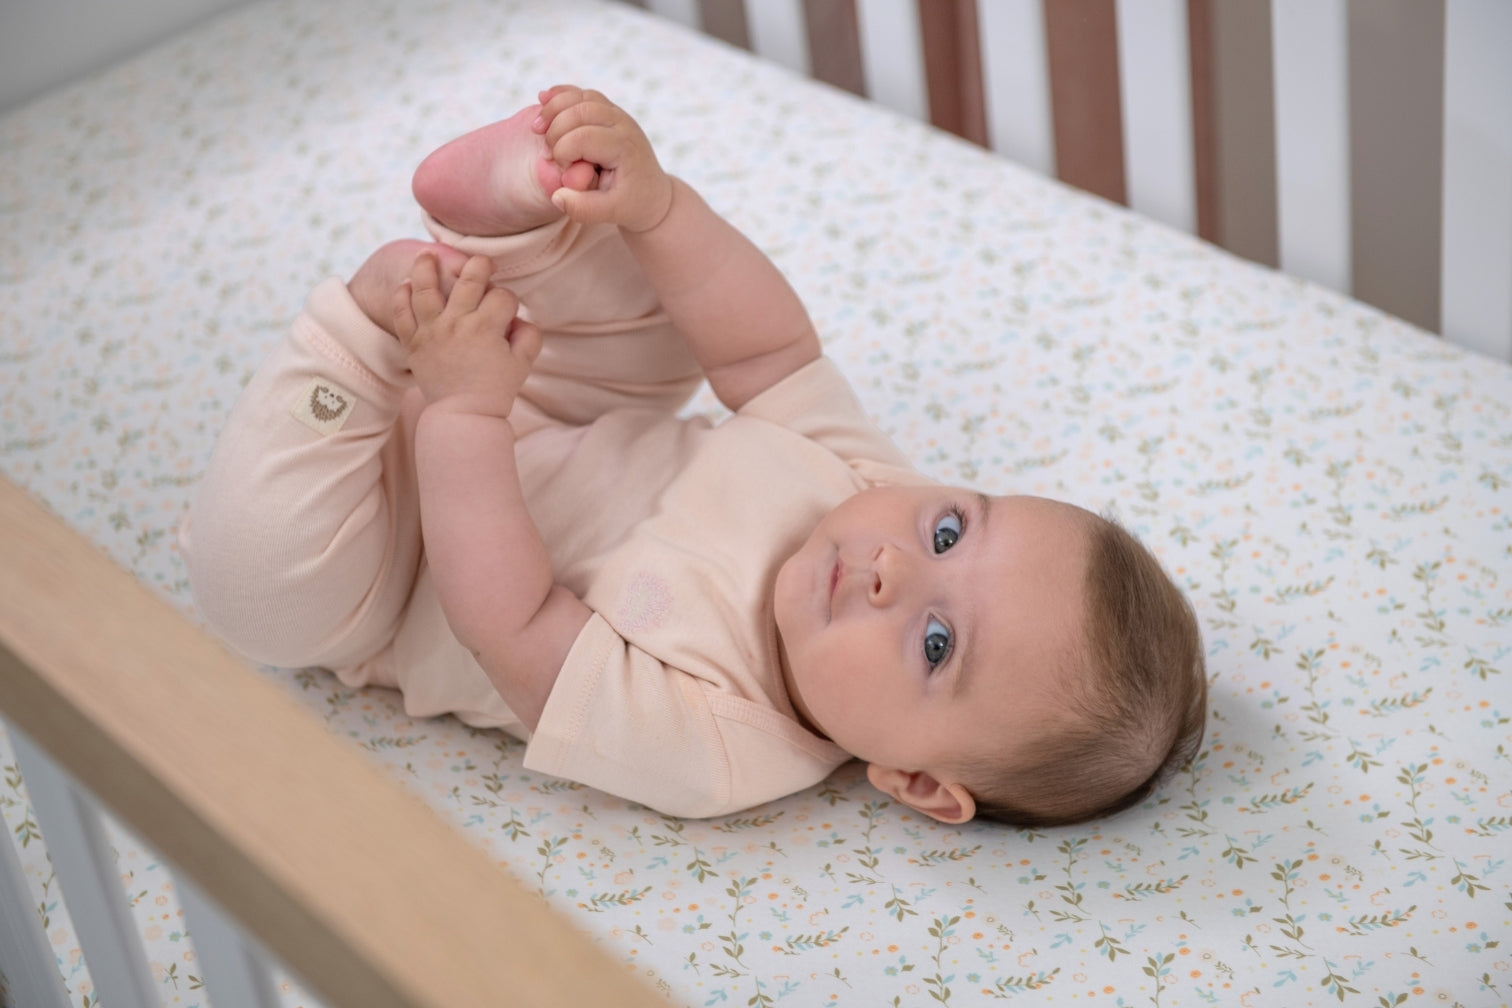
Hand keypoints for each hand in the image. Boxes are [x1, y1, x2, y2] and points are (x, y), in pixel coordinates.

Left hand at [392, 253, 540, 416]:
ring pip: (425, 288)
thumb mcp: (523, 365)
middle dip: (479, 266)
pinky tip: (407, 285)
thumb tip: (519, 319)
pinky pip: (401, 313)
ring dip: (427, 267)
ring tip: (427, 254)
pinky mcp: (413, 342)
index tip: (508, 313)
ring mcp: (431, 331)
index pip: (502, 297)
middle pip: (469, 279)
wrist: (463, 415)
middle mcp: (457, 323)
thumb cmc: (495, 390)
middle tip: (481, 263)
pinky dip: (402, 297)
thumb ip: (529, 337)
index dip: (510, 301)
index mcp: (486, 327)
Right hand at [534, 86, 673, 232]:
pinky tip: (542, 99)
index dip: (562, 153)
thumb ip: (584, 209)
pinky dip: (561, 95)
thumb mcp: (611, 213)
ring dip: (553, 109)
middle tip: (546, 154)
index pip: (583, 138)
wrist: (651, 193)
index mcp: (624, 148)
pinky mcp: (608, 111)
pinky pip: (582, 94)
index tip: (564, 172)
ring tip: (537, 129)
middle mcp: (623, 125)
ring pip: (580, 97)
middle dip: (555, 131)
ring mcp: (617, 114)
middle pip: (579, 111)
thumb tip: (557, 196)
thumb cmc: (631, 203)